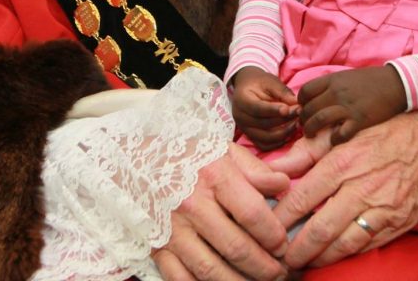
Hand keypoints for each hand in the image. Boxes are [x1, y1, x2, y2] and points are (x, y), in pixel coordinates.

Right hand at [152, 142, 290, 280]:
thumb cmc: (186, 154)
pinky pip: (180, 279)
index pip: (251, 213)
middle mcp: (191, 204)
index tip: (283, 245)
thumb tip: (284, 185)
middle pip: (236, 247)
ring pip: (211, 270)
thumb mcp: (222, 150)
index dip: (273, 235)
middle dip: (265, 267)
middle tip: (282, 272)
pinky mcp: (156, 247)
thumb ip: (255, 169)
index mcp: (213, 176)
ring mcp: (172, 229)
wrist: (134, 157)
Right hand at [231, 67, 300, 150]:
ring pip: (265, 138)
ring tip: (296, 123)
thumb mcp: (271, 82)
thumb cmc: (260, 83)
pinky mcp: (251, 137)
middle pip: (262, 124)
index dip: (274, 110)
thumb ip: (283, 92)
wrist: (248, 88)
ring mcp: (244, 129)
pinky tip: (289, 133)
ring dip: (283, 133)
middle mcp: (240, 117)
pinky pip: (264, 145)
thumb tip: (297, 104)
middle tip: (299, 113)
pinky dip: (278, 142)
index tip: (289, 109)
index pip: (257, 108)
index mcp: (242, 100)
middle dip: (283, 120)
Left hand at [271, 101, 417, 269]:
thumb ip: (307, 151)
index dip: (279, 219)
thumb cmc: (391, 128)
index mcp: (343, 162)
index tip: (264, 228)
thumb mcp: (346, 131)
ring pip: (342, 244)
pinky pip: (367, 245)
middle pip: (319, 229)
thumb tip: (274, 166)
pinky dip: (346, 255)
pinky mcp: (399, 222)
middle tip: (277, 258)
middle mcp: (361, 187)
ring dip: (318, 258)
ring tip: (300, 264)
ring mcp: (383, 208)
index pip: (301, 198)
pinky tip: (331, 258)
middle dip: (295, 249)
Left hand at [298, 66, 406, 144]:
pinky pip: (340, 133)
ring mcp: (347, 107)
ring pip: (318, 119)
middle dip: (303, 119)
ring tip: (311, 134)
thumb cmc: (370, 80)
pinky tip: (333, 139)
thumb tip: (314, 96)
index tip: (304, 108)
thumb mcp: (346, 77)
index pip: (305, 91)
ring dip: (311, 129)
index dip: (301, 102)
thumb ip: (330, 86)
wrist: (395, 84)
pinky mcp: (359, 120)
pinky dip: (333, 139)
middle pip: (309, 108)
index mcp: (332, 80)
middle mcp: (336, 93)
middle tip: (305, 125)